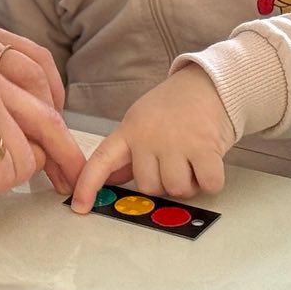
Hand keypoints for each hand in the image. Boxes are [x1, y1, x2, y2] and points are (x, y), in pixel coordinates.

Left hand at [69, 67, 234, 212]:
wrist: (210, 83)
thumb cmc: (176, 105)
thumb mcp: (143, 123)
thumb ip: (129, 154)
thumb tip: (110, 179)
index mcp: (130, 130)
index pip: (102, 160)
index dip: (88, 185)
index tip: (80, 206)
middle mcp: (149, 137)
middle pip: (149, 187)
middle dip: (165, 181)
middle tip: (176, 159)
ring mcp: (176, 142)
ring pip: (177, 189)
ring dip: (190, 182)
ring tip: (192, 158)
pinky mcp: (204, 147)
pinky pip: (206, 184)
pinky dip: (211, 179)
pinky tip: (208, 160)